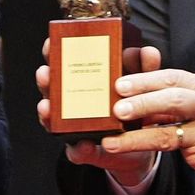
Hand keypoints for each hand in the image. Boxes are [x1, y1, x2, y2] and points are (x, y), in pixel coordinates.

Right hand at [37, 42, 160, 186]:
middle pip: (52, 88)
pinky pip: (78, 151)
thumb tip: (148, 52)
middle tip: (45, 73)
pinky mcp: (86, 151)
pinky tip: (83, 145)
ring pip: (53, 119)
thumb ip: (144, 70)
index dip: (54, 51)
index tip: (51, 42)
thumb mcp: (140, 86)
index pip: (64, 62)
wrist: (141, 145)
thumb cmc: (134, 108)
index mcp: (85, 81)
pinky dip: (79, 149)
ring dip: (47, 112)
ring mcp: (75, 127)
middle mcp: (74, 102)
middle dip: (45, 80)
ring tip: (48, 107)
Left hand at [105, 67, 194, 180]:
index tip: (121, 83)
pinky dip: (148, 146)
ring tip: (112, 140)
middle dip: (142, 102)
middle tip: (116, 106)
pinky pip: (173, 147)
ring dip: (137, 134)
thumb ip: (177, 95)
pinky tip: (128, 146)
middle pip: (173, 98)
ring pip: (169, 129)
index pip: (173, 77)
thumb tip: (136, 94)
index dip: (145, 79)